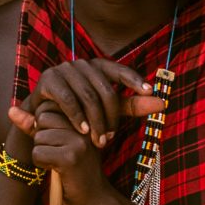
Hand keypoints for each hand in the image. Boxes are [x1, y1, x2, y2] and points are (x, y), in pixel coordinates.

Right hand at [7, 58, 165, 148]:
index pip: (120, 70)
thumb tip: (163, 104)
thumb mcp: (107, 110)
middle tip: (112, 137)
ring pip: (88, 96)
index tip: (149, 92)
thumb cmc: (80, 113)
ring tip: (99, 140)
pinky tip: (83, 132)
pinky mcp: (48, 80)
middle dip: (111, 116)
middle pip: (105, 89)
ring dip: (95, 121)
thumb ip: (132, 106)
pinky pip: (67, 99)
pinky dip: (77, 117)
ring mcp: (64, 69)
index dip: (134, 80)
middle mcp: (82, 64)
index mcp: (98, 66)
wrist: (42, 120)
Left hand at [28, 107, 119, 204]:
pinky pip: (38, 153)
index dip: (45, 125)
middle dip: (43, 137)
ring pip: (39, 137)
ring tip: (60, 163)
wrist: (94, 197)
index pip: (48, 107)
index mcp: (84, 118)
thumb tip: (11, 110)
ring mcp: (78, 142)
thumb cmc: (75, 169)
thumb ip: (35, 124)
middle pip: (42, 119)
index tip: (59, 141)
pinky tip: (57, 171)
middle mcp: (84, 126)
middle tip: (60, 153)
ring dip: (42, 152)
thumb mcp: (57, 141)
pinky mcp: (69, 158)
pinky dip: (42, 164)